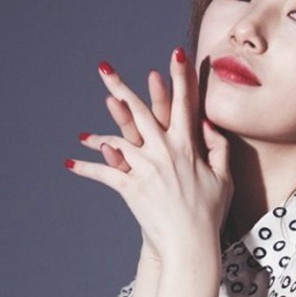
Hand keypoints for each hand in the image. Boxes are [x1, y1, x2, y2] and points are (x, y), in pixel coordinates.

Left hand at [65, 50, 232, 263]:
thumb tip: (208, 125)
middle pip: (137, 111)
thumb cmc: (210, 213)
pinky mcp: (130, 187)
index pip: (183, 104)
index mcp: (187, 146)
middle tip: (104, 68)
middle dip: (119, 86)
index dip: (181, 77)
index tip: (176, 54)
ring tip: (82, 135)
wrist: (190, 243)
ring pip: (116, 141)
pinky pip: (103, 174)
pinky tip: (71, 163)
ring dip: (97, 136)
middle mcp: (163, 151)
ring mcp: (144, 168)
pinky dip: (86, 169)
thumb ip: (219, 148)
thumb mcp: (224, 179)